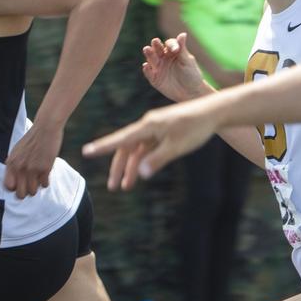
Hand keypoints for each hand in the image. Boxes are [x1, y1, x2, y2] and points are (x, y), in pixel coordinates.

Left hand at [4, 120, 62, 199]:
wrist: (45, 128)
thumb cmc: (32, 139)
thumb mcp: (16, 150)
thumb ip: (13, 164)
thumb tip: (13, 179)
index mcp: (11, 163)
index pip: (8, 186)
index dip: (14, 188)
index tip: (19, 186)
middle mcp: (20, 168)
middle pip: (20, 194)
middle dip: (25, 192)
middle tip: (29, 186)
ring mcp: (32, 169)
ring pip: (33, 192)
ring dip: (36, 187)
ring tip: (38, 179)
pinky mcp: (45, 169)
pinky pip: (44, 185)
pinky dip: (45, 182)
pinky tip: (45, 174)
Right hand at [82, 98, 217, 189]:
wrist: (213, 113)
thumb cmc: (195, 128)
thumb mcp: (177, 146)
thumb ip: (158, 160)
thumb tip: (140, 173)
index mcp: (148, 126)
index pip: (121, 139)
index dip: (103, 146)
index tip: (87, 152)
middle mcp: (148, 126)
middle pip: (126, 148)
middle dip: (118, 168)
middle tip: (113, 187)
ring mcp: (155, 130)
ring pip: (136, 150)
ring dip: (131, 168)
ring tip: (126, 187)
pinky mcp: (162, 133)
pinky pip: (146, 148)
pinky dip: (142, 161)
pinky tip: (141, 173)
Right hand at [142, 34, 209, 102]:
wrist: (190, 93)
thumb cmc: (192, 75)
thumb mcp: (188, 62)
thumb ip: (182, 49)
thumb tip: (182, 34)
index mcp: (173, 51)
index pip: (169, 44)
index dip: (171, 45)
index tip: (175, 49)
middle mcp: (164, 57)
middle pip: (157, 49)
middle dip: (156, 45)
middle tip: (155, 42)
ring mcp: (158, 68)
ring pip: (151, 59)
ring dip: (149, 54)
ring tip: (147, 49)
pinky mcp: (154, 78)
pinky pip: (149, 73)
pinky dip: (147, 70)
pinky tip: (146, 66)